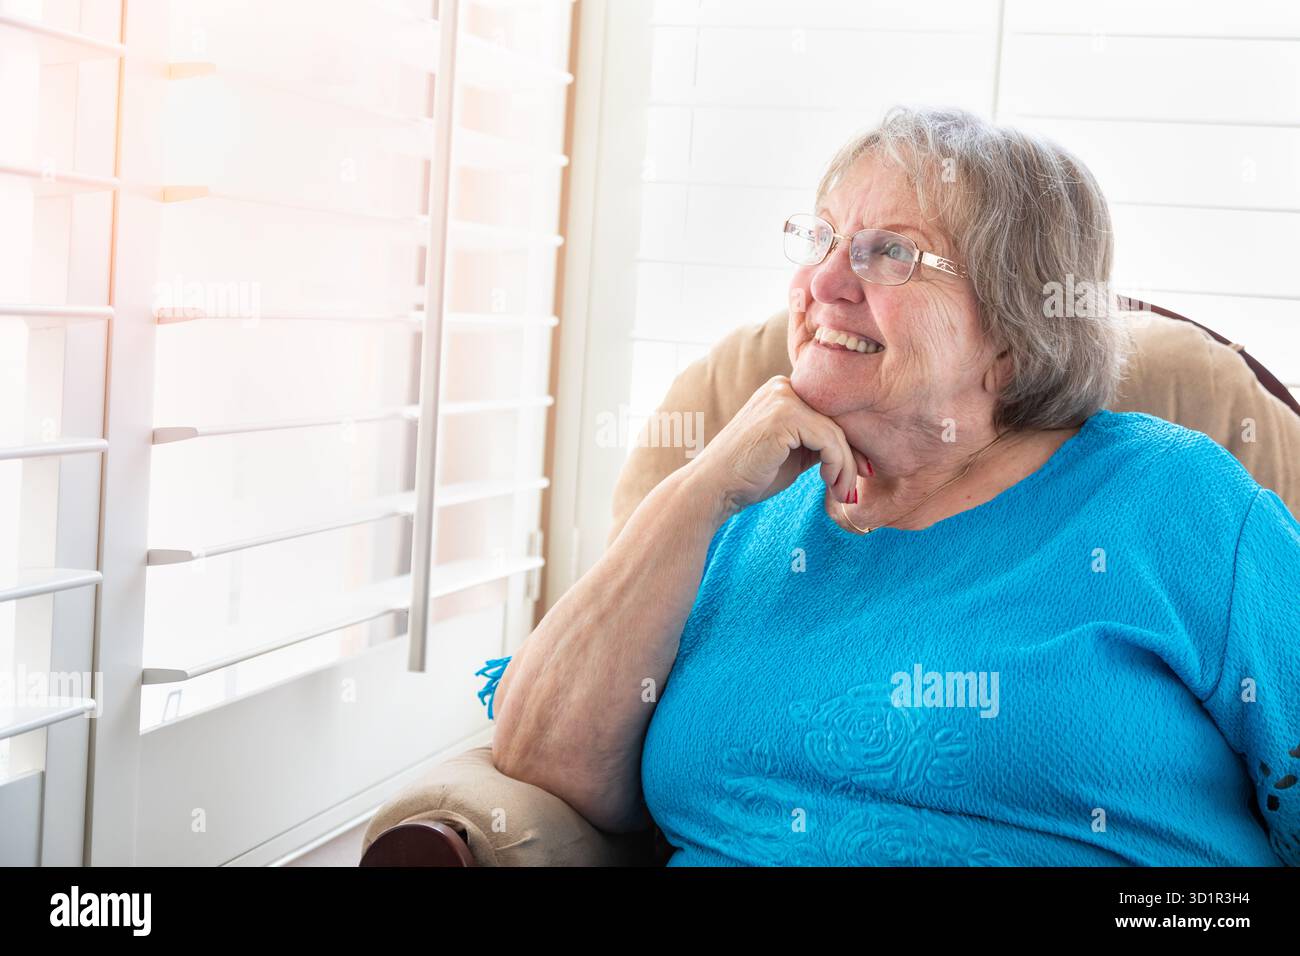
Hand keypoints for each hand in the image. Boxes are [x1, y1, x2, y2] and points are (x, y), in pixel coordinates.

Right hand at [686, 375, 871, 516]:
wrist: (713, 489)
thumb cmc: (750, 476)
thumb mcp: (794, 455)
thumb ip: (818, 443)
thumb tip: (857, 448)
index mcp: (783, 391)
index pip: (830, 414)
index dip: (850, 444)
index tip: (862, 472)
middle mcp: (783, 387)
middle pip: (836, 420)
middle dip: (852, 457)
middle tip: (855, 488)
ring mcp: (782, 398)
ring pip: (836, 432)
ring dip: (846, 468)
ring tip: (843, 494)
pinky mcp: (784, 415)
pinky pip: (828, 440)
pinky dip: (837, 465)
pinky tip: (829, 484)